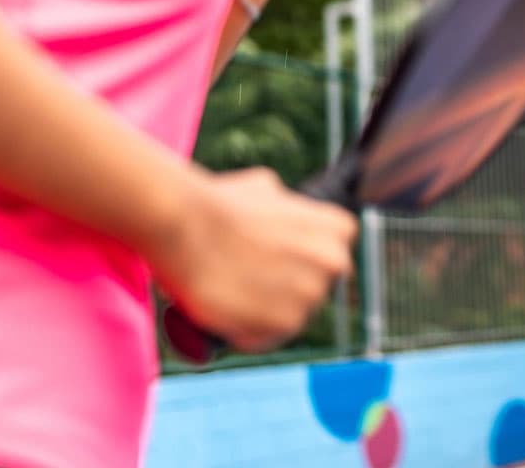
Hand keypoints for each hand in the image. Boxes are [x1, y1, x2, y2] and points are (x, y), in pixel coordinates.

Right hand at [149, 167, 358, 352]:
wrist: (188, 228)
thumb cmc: (219, 204)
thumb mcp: (264, 189)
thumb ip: (285, 207)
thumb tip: (280, 207)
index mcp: (336, 227)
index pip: (337, 250)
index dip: (307, 255)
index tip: (282, 255)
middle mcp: (332, 262)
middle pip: (318, 286)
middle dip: (291, 285)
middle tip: (254, 276)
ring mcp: (311, 295)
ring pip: (294, 314)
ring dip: (268, 310)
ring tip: (235, 291)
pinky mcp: (284, 324)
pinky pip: (269, 336)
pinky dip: (249, 331)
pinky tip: (228, 310)